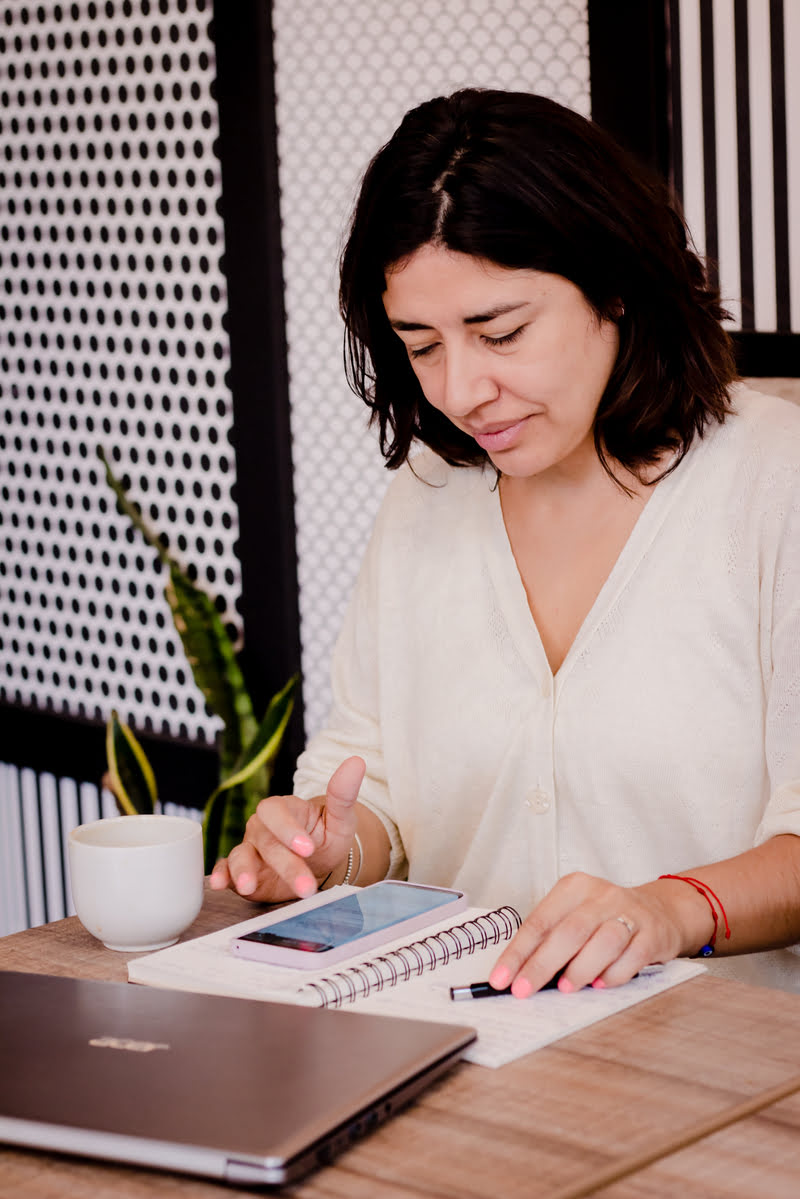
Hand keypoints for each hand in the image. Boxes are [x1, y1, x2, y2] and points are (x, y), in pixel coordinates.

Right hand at [208, 757, 365, 902]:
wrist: (317, 863)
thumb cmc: (326, 836)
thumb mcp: (340, 819)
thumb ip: (343, 794)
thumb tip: (357, 762)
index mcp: (284, 809)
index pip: (276, 811)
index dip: (288, 829)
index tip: (308, 849)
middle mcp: (262, 826)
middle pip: (265, 840)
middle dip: (284, 864)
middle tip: (305, 886)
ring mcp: (250, 848)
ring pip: (241, 855)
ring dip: (243, 871)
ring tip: (250, 887)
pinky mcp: (241, 871)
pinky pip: (225, 869)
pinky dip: (221, 875)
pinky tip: (220, 885)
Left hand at [487, 872, 696, 996]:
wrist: (659, 911)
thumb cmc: (605, 919)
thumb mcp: (575, 915)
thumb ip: (552, 939)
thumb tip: (522, 974)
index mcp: (574, 888)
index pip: (539, 921)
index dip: (518, 952)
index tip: (501, 978)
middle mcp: (601, 895)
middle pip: (568, 932)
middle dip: (542, 965)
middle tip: (524, 990)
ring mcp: (629, 913)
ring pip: (603, 941)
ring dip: (580, 969)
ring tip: (566, 989)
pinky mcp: (652, 933)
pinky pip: (632, 957)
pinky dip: (614, 974)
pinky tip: (601, 984)